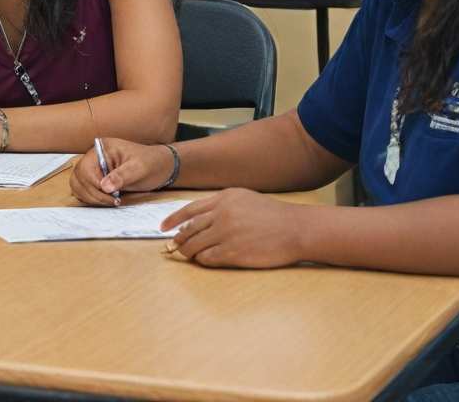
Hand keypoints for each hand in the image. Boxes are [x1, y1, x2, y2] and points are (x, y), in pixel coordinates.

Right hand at [70, 139, 174, 203]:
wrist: (160, 167)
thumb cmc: (150, 163)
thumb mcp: (138, 169)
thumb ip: (121, 176)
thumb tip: (104, 186)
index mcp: (101, 149)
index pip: (85, 168)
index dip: (94, 185)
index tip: (111, 196)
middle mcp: (94, 157)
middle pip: (78, 178)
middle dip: (93, 194)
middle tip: (113, 201)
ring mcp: (94, 168)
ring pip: (78, 185)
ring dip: (91, 197)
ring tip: (112, 201)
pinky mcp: (96, 178)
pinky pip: (84, 190)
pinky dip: (92, 198)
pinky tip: (108, 200)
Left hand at [160, 189, 307, 267]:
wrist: (294, 229)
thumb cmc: (271, 214)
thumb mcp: (243, 198)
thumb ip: (221, 204)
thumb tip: (200, 217)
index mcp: (223, 199)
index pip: (189, 209)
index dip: (173, 219)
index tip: (163, 227)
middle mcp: (221, 214)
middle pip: (189, 229)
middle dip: (178, 238)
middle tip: (172, 245)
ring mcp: (227, 234)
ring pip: (196, 245)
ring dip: (188, 252)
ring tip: (186, 255)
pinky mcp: (234, 253)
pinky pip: (209, 258)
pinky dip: (202, 260)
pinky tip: (203, 261)